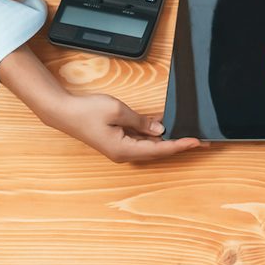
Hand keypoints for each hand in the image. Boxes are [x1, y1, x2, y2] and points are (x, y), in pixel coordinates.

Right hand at [41, 89, 202, 163]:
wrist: (63, 111)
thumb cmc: (86, 112)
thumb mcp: (118, 111)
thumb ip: (141, 121)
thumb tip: (160, 129)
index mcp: (124, 149)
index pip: (160, 149)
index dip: (180, 145)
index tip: (197, 142)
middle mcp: (124, 152)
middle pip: (158, 149)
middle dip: (180, 144)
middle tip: (202, 141)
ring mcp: (121, 147)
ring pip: (151, 143)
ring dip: (168, 137)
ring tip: (189, 132)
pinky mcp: (118, 140)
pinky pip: (140, 137)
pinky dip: (153, 131)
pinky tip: (166, 123)